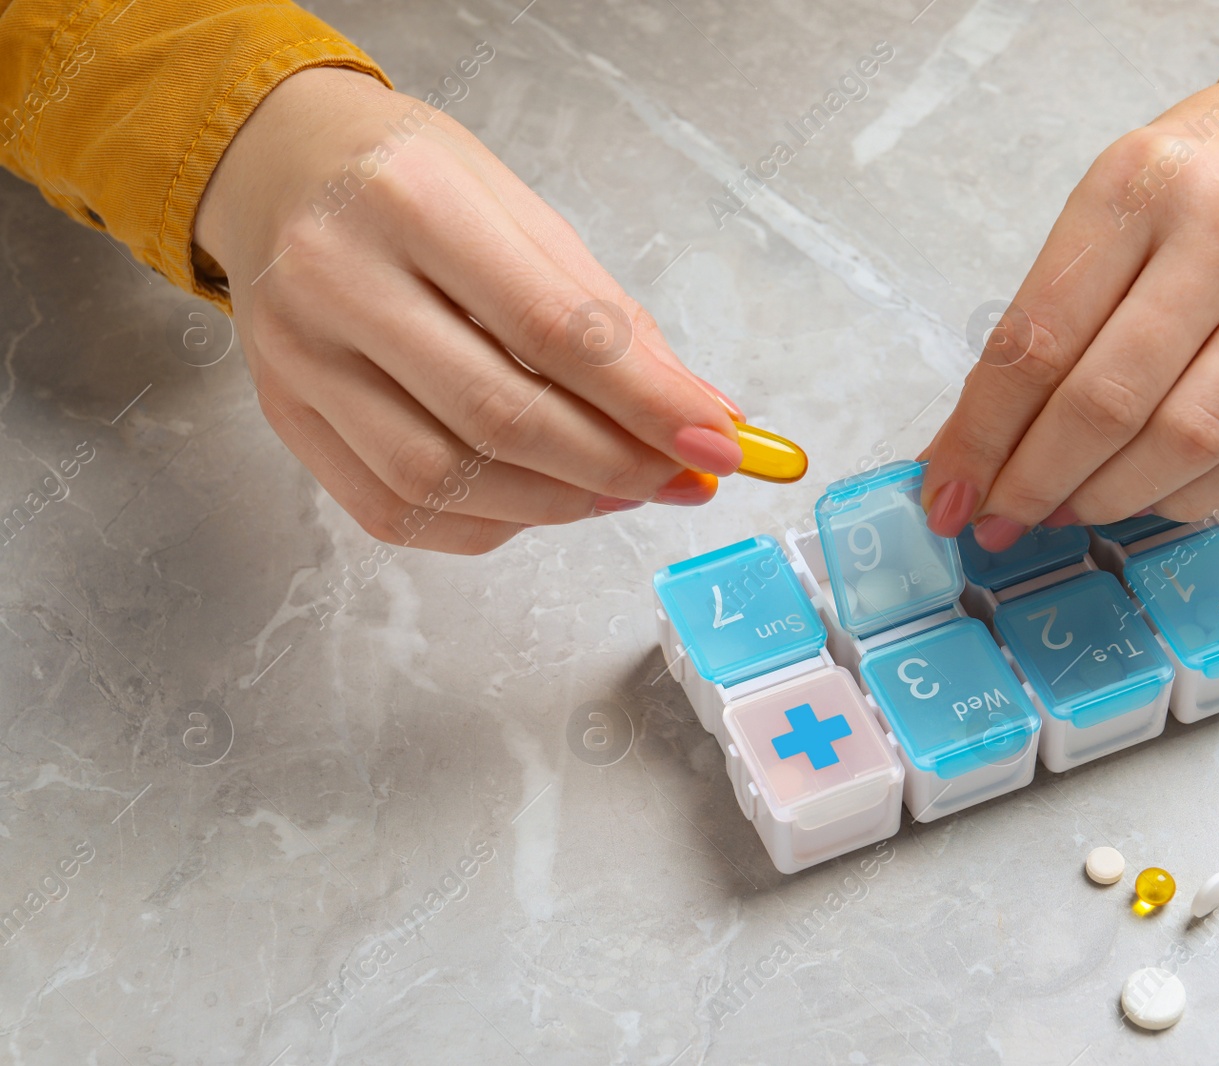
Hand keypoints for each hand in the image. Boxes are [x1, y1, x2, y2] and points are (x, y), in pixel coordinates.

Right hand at [196, 67, 742, 553]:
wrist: (275, 166)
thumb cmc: (408, 179)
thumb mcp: (518, 209)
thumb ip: (608, 314)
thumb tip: (700, 411)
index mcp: (411, 201)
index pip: (552, 328)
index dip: (647, 401)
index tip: (719, 443)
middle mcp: (337, 279)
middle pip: (498, 415)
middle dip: (614, 465)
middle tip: (683, 478)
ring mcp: (297, 357)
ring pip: (441, 479)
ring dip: (557, 504)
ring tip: (622, 489)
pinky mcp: (283, 415)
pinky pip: (394, 511)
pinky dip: (487, 523)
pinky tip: (541, 499)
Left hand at [921, 60, 1218, 548]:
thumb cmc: (1195, 184)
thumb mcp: (1105, 210)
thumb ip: (1041, 322)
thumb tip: (967, 449)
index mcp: (1138, 185)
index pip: (1039, 341)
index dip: (982, 437)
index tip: (945, 495)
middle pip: (1112, 401)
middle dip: (1037, 481)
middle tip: (999, 519)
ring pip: (1190, 441)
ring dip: (1109, 499)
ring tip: (1065, 509)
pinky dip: (1187, 498)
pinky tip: (1144, 496)